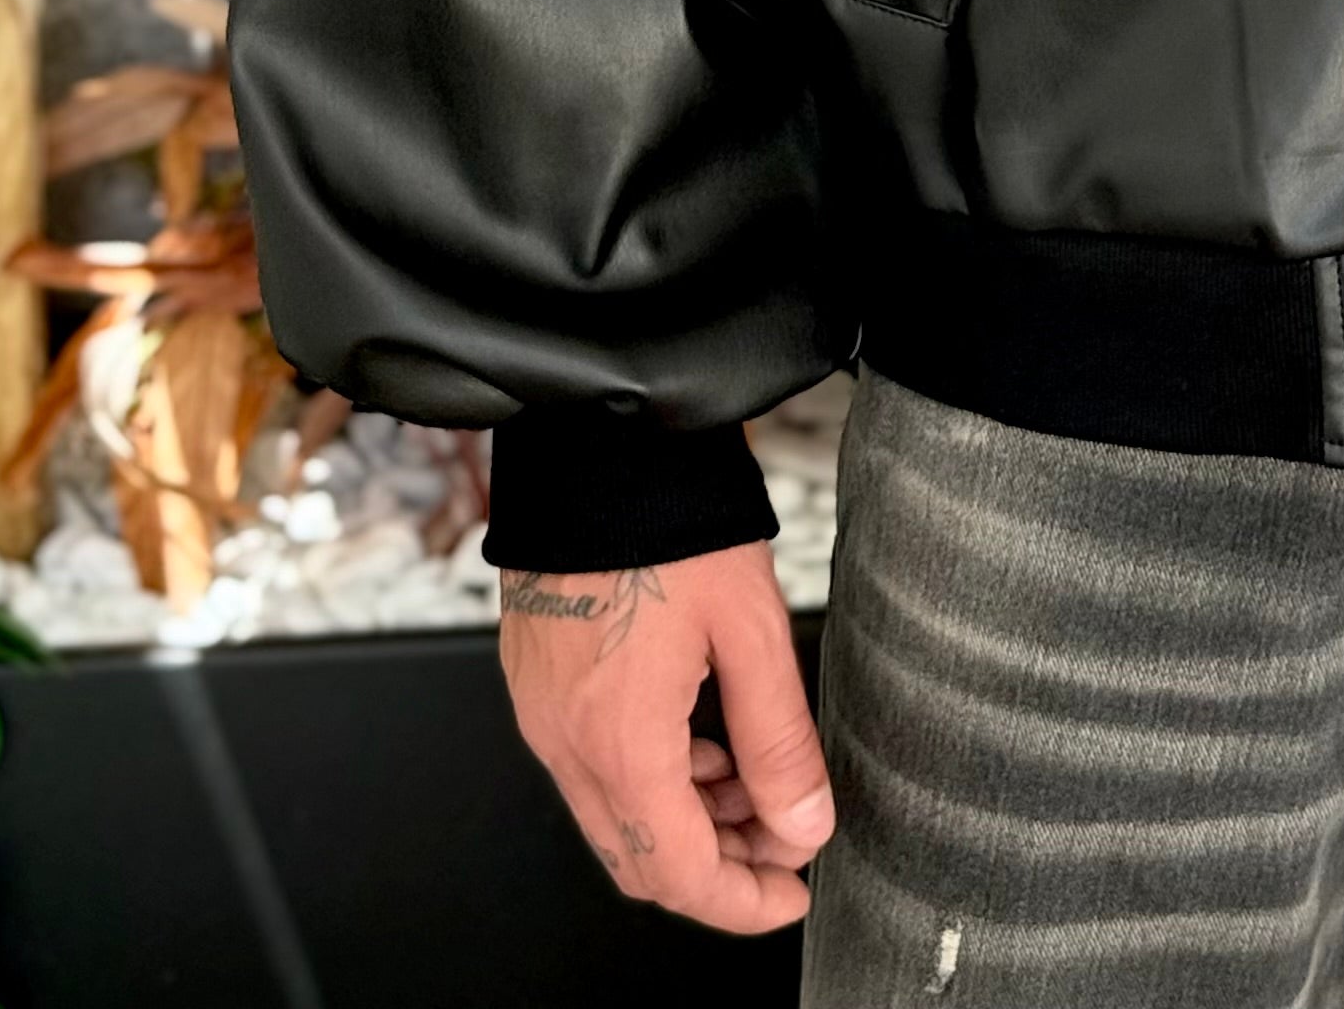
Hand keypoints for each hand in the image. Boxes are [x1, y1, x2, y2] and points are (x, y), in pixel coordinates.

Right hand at [499, 539, 833, 931]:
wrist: (594, 442)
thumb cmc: (668, 518)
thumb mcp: (749, 628)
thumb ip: (778, 738)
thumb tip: (805, 823)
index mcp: (618, 742)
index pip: (678, 872)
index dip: (741, 900)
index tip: (791, 892)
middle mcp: (565, 742)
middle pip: (639, 858)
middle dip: (718, 866)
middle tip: (783, 839)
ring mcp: (542, 714)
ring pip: (614, 814)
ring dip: (687, 818)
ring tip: (757, 780)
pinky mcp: (537, 681)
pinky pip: (591, 764)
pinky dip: (651, 774)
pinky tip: (703, 738)